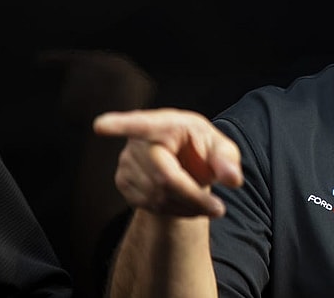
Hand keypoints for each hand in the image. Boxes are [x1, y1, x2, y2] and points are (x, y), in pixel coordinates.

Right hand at [93, 108, 242, 217]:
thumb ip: (228, 160)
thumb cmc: (202, 149)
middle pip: (164, 177)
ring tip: (205, 204)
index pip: (141, 124)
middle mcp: (139, 141)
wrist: (182, 164)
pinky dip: (174, 211)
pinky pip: (150, 205)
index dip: (120, 125)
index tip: (100, 125)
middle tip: (219, 210)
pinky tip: (186, 205)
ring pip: (158, 196)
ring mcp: (127, 162)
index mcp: (164, 124)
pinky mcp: (123, 182)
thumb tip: (233, 179)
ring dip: (187, 207)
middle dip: (193, 197)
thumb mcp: (221, 148)